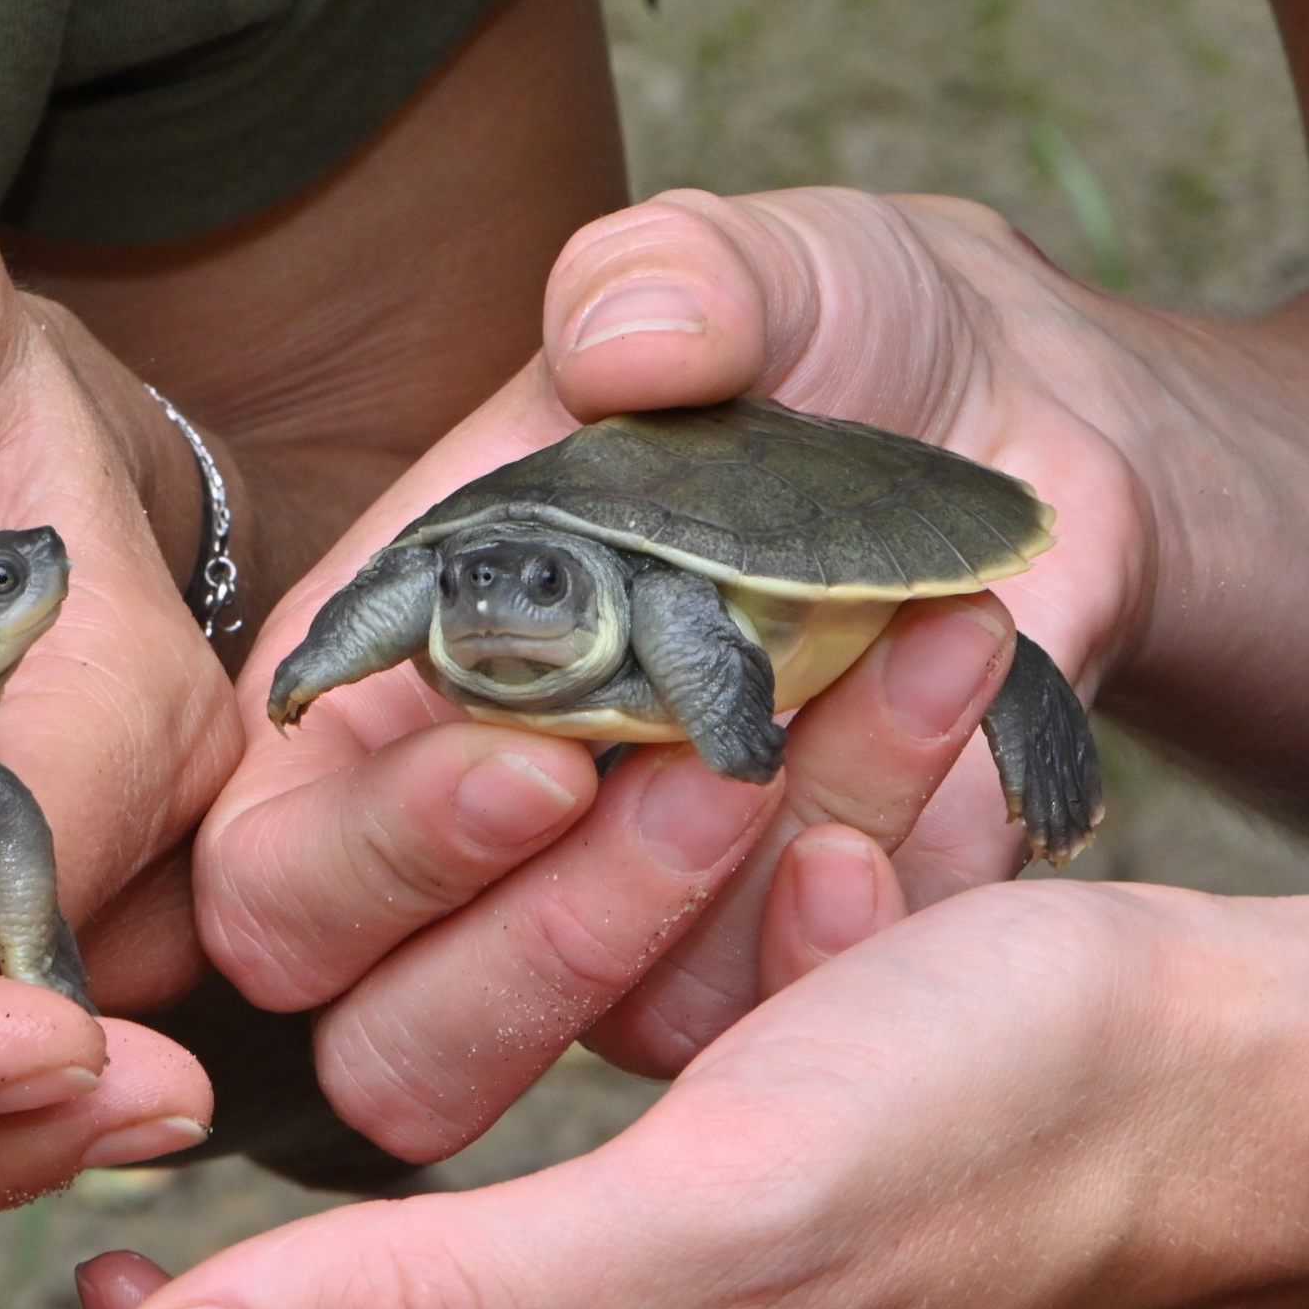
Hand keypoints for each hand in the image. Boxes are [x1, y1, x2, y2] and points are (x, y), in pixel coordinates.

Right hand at [202, 188, 1142, 1155]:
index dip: (366, 852)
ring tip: (857, 684)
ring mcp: (626, 922)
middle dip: (522, 940)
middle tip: (690, 780)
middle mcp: (472, 831)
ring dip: (725, 900)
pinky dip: (850, 931)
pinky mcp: (783, 961)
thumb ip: (672, 279)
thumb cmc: (830, 339)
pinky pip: (783, 1026)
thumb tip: (621, 342)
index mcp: (378, 676)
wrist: (1037, 416)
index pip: (270, 858)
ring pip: (600, 1041)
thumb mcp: (755, 267)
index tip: (538, 753)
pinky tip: (921, 785)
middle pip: (379, 1025)